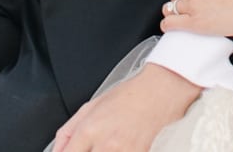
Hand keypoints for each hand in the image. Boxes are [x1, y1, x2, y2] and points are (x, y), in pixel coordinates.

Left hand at [52, 64, 200, 150]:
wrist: (165, 88)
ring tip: (112, 144)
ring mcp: (125, 151)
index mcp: (89, 129)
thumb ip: (68, 132)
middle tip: (95, 146)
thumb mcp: (93, 106)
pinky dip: (122, 151)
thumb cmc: (131, 94)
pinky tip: (124, 144)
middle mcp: (105, 143)